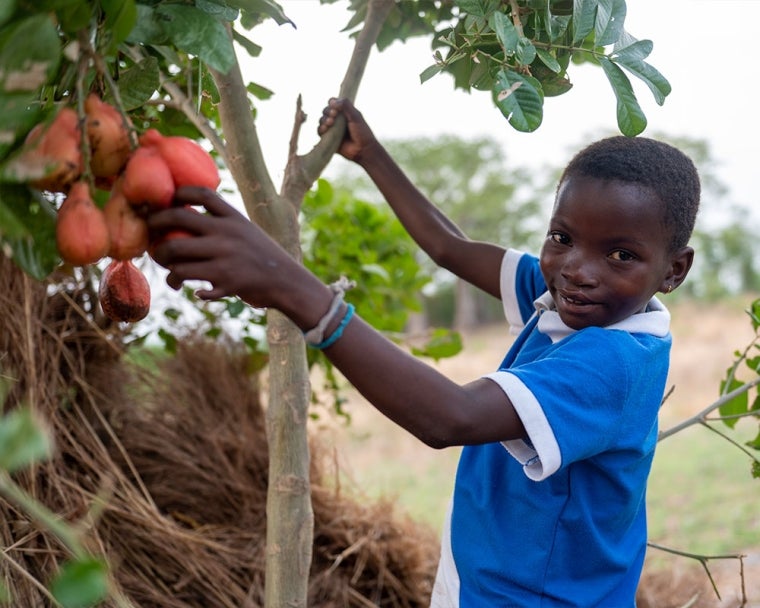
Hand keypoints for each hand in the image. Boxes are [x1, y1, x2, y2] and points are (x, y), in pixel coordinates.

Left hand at [147, 187, 299, 308]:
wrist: (287, 283)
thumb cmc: (262, 258)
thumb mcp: (247, 232)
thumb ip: (222, 225)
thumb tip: (186, 219)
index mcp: (234, 217)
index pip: (201, 193)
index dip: (178, 194)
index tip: (165, 203)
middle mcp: (227, 232)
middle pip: (177, 218)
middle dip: (155, 226)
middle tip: (151, 238)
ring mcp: (224, 255)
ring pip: (175, 252)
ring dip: (164, 263)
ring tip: (169, 271)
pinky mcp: (223, 279)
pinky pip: (185, 277)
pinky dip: (180, 283)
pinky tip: (189, 289)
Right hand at [317, 97, 380, 163]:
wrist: (363, 149)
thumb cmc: (362, 132)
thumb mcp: (356, 116)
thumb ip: (346, 105)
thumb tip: (332, 101)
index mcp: (344, 112)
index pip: (333, 103)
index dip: (331, 103)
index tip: (336, 108)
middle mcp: (337, 120)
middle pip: (326, 111)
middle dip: (327, 112)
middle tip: (334, 116)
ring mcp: (332, 129)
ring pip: (322, 121)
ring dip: (324, 120)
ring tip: (330, 123)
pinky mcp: (329, 139)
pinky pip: (320, 132)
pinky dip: (320, 129)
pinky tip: (325, 129)